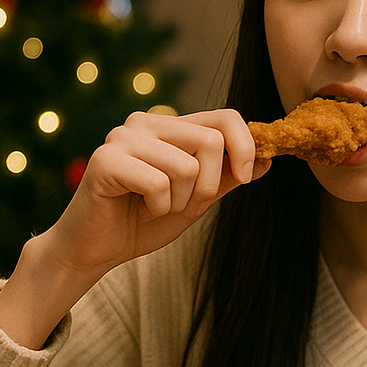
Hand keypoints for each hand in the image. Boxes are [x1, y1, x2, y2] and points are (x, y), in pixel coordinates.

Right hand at [0, 109, 269, 347]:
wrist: (97, 249)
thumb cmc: (144, 221)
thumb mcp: (198, 199)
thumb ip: (228, 177)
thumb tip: (269, 159)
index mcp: (171, 126)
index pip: (225, 117)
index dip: (245, 147)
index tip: (245, 177)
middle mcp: (147, 122)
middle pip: (211, 141)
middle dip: (209, 185)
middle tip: (183, 203)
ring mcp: (124, 137)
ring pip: (187, 166)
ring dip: (180, 201)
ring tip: (155, 206)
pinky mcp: (106, 159)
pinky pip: (159, 184)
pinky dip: (158, 207)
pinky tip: (136, 207)